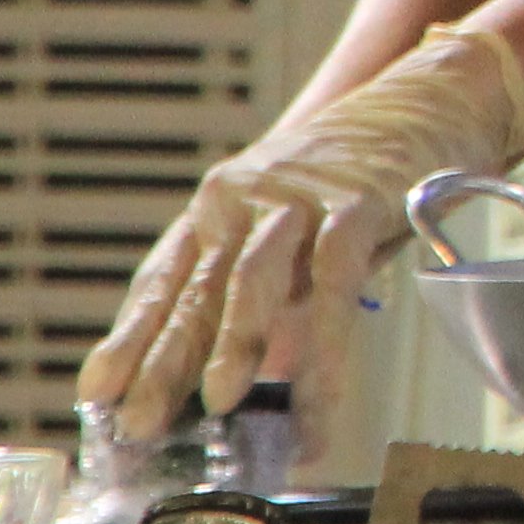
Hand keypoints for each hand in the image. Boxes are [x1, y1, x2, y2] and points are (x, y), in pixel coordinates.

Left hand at [74, 24, 523, 438]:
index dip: (130, 340)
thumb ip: (267, 299)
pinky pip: (334, 279)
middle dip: (165, 361)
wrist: (425, 101)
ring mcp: (297, 198)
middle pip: (197, 288)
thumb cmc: (354, 181)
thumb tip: (243, 383)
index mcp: (218, 210)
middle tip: (138, 422)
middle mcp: (244, 200)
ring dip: (234, 343)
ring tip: (219, 403)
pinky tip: (313, 387)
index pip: (163, 283)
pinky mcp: (355, 202)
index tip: (97, 392)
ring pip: (254, 277)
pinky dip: (322, 340)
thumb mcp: (293, 234)